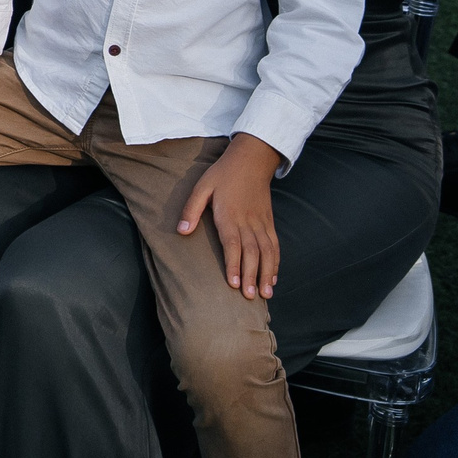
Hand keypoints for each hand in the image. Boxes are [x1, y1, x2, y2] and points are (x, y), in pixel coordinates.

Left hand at [178, 134, 284, 299]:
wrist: (251, 160)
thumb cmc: (222, 174)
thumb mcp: (201, 186)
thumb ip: (192, 209)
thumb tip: (181, 231)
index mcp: (230, 214)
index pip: (233, 243)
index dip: (234, 264)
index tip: (234, 284)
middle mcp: (248, 221)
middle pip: (252, 252)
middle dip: (251, 275)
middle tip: (249, 296)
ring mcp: (261, 223)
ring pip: (267, 252)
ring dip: (266, 274)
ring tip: (265, 294)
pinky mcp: (269, 222)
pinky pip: (275, 246)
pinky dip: (276, 263)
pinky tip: (273, 278)